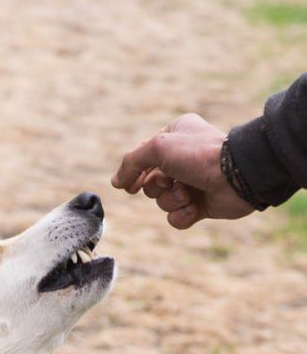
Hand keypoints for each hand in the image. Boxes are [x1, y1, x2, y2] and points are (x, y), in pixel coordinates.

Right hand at [111, 113, 254, 228]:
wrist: (236, 176)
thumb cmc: (199, 155)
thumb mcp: (158, 147)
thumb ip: (132, 162)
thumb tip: (116, 182)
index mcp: (175, 135)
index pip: (143, 157)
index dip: (134, 173)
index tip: (128, 185)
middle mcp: (183, 157)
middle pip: (150, 183)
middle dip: (157, 187)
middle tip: (169, 181)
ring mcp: (192, 182)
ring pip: (163, 202)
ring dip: (172, 201)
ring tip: (188, 194)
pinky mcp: (201, 204)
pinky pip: (177, 218)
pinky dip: (182, 216)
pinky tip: (194, 209)